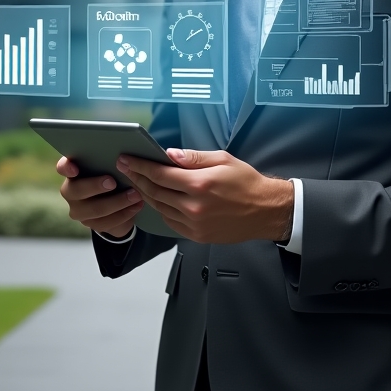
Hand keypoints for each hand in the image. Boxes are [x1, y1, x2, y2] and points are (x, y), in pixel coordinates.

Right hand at [56, 157, 141, 237]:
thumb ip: (108, 161)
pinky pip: (106, 222)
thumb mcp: (109, 166)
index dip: (66, 168)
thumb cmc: (111, 174)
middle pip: (77, 190)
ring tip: (135, 195)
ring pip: (95, 209)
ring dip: (118, 202)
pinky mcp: (90, 223)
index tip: (75, 169)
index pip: (62, 167)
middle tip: (113, 182)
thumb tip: (123, 156)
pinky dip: (124, 214)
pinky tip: (136, 206)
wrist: (115, 201)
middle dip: (95, 186)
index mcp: (72, 171)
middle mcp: (70, 191)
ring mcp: (78, 210)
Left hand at [117, 148, 293, 244]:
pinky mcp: (196, 235)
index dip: (140, 165)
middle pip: (155, 191)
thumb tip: (169, 154)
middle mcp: (194, 206)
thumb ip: (193, 158)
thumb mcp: (222, 159)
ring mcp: (194, 224)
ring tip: (137, 181)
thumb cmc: (246, 182)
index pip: (160, 174)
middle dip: (137, 177)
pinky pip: (170, 221)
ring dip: (145, 193)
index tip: (127, 159)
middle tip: (125, 167)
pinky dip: (160, 209)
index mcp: (200, 184)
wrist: (265, 211)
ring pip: (160, 207)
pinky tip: (157, 198)